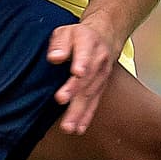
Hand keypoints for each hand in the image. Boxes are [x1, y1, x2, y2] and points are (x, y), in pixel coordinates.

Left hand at [46, 18, 123, 135]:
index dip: (82, 63)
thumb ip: (60, 43)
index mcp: (89, 43)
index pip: (85, 53)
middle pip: (87, 78)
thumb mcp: (67, 31)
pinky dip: (87, 116)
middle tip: (62, 101)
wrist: (106, 37)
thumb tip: (55, 57)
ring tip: (68, 126)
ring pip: (90, 94)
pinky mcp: (101, 87)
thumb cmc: (80, 36)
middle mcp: (98, 60)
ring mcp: (102, 76)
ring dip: (79, 111)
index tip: (77, 72)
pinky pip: (94, 102)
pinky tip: (79, 128)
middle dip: (75, 91)